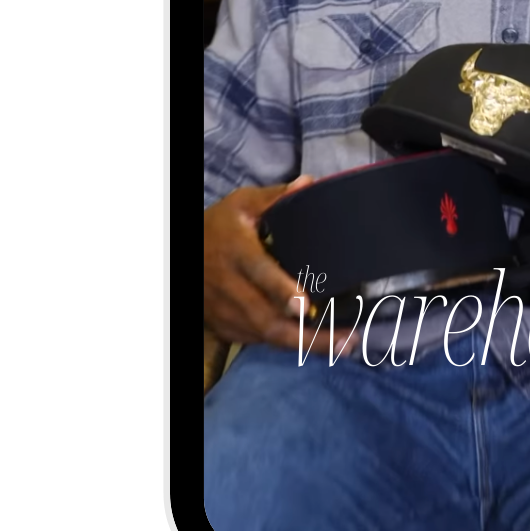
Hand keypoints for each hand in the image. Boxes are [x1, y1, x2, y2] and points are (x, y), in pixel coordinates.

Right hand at [204, 175, 359, 356]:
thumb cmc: (219, 226)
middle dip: (307, 336)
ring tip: (342, 346)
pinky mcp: (227, 327)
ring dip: (304, 346)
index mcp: (237, 252)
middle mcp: (230, 287)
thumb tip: (309, 184)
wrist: (183, 255)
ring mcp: (227, 312)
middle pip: (267, 318)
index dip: (281, 291)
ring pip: (265, 336)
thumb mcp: (241, 204)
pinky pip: (259, 341)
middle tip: (346, 340)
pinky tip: (317, 345)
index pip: (259, 273)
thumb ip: (275, 197)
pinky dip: (287, 346)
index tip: (306, 305)